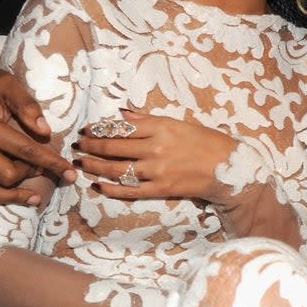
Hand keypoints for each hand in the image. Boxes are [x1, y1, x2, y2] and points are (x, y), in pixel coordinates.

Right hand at [0, 51, 74, 228]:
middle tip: (46, 172)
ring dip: (11, 199)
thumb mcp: (10, 85)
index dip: (51, 163)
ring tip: (33, 199)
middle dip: (31, 177)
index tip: (71, 173)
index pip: (26, 151)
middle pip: (7, 176)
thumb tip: (45, 130)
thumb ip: (28, 106)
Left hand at [74, 108, 234, 200]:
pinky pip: (131, 191)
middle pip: (114, 147)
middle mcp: (156, 148)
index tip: (86, 129)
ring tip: (80, 164)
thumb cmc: (207, 142)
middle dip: (91, 146)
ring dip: (95, 167)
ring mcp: (157, 171)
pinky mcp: (161, 190)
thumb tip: (122, 115)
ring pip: (117, 169)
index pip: (121, 128)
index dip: (99, 128)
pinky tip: (98, 187)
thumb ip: (148, 120)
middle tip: (77, 145)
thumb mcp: (179, 123)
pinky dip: (112, 189)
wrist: (229, 169)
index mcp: (161, 128)